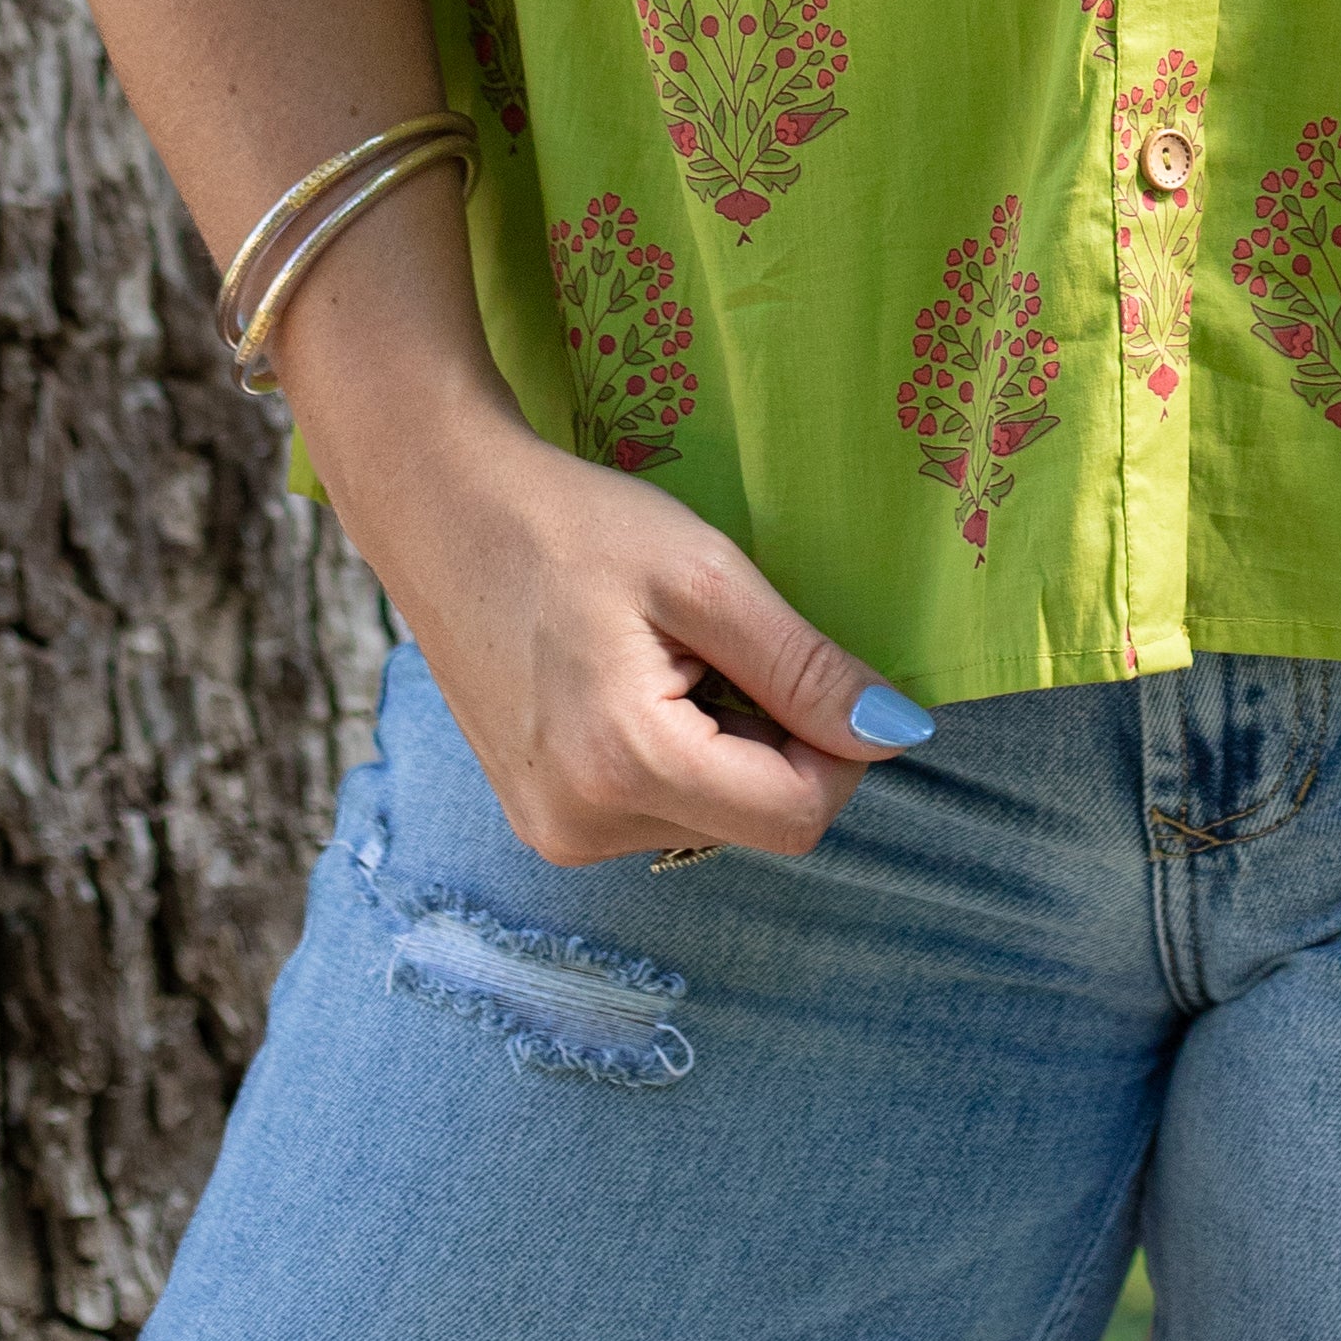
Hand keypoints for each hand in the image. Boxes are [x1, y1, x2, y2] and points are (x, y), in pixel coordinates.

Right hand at [300, 336, 928, 868]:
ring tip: (667, 655)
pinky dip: (679, 754)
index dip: (839, 745)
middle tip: (720, 643)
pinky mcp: (543, 822)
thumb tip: (901, 735)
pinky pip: (659, 811)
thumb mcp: (706, 577)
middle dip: (776, 740)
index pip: (799, 815)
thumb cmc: (572, 523)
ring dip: (727, 746)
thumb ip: (805, 668)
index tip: (813, 665)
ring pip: (714, 819)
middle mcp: (584, 830)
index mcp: (626, 769)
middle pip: (757, 821)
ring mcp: (555, 834)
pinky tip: (635, 681)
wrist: (439, 506)